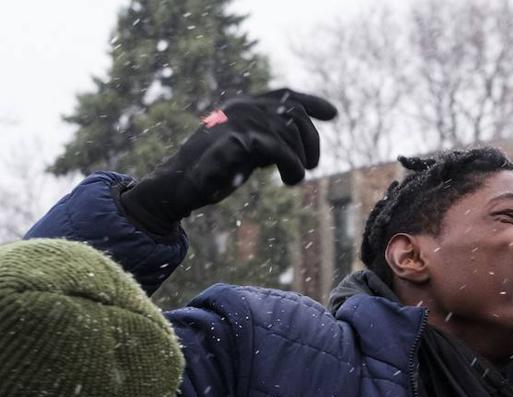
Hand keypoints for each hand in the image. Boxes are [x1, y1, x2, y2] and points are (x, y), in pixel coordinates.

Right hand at [120, 88, 337, 232]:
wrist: (179, 186)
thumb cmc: (212, 171)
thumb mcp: (245, 150)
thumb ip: (266, 140)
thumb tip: (295, 145)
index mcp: (243, 105)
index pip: (285, 94)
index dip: (312, 102)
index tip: (333, 114)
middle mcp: (242, 107)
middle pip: (295, 113)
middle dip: (311, 140)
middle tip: (312, 165)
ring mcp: (238, 122)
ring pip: (291, 130)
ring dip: (300, 158)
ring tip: (293, 178)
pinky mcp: (237, 142)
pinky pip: (278, 148)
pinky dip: (291, 165)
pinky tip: (289, 179)